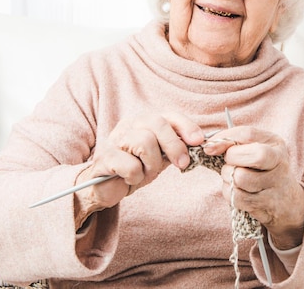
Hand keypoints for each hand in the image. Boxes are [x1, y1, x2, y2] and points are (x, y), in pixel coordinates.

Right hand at [73, 112, 203, 227]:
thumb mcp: (159, 157)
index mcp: (144, 122)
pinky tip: (129, 179)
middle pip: (157, 124)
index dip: (185, 126)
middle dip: (174, 145)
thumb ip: (175, 147)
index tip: (199, 141)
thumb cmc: (135, 169)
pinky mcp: (105, 157)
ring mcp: (115, 139)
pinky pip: (130, 165)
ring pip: (144, 142)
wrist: (106, 187)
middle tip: (182, 163)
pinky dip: (135, 177)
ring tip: (145, 172)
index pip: (168, 116)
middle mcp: (129, 125)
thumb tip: (198, 142)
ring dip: (151, 164)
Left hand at [203, 126, 303, 249]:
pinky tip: (237, 190)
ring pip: (240, 178)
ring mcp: (275, 185)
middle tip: (230, 163)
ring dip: (228, 178)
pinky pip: (237, 197)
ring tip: (233, 177)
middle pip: (254, 156)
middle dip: (232, 159)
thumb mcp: (254, 147)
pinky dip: (230, 193)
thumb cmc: (261, 168)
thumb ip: (233, 141)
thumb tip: (209, 147)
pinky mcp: (265, 205)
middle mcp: (280, 163)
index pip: (247, 134)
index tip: (209, 147)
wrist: (286, 200)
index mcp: (275, 143)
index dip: (224, 139)